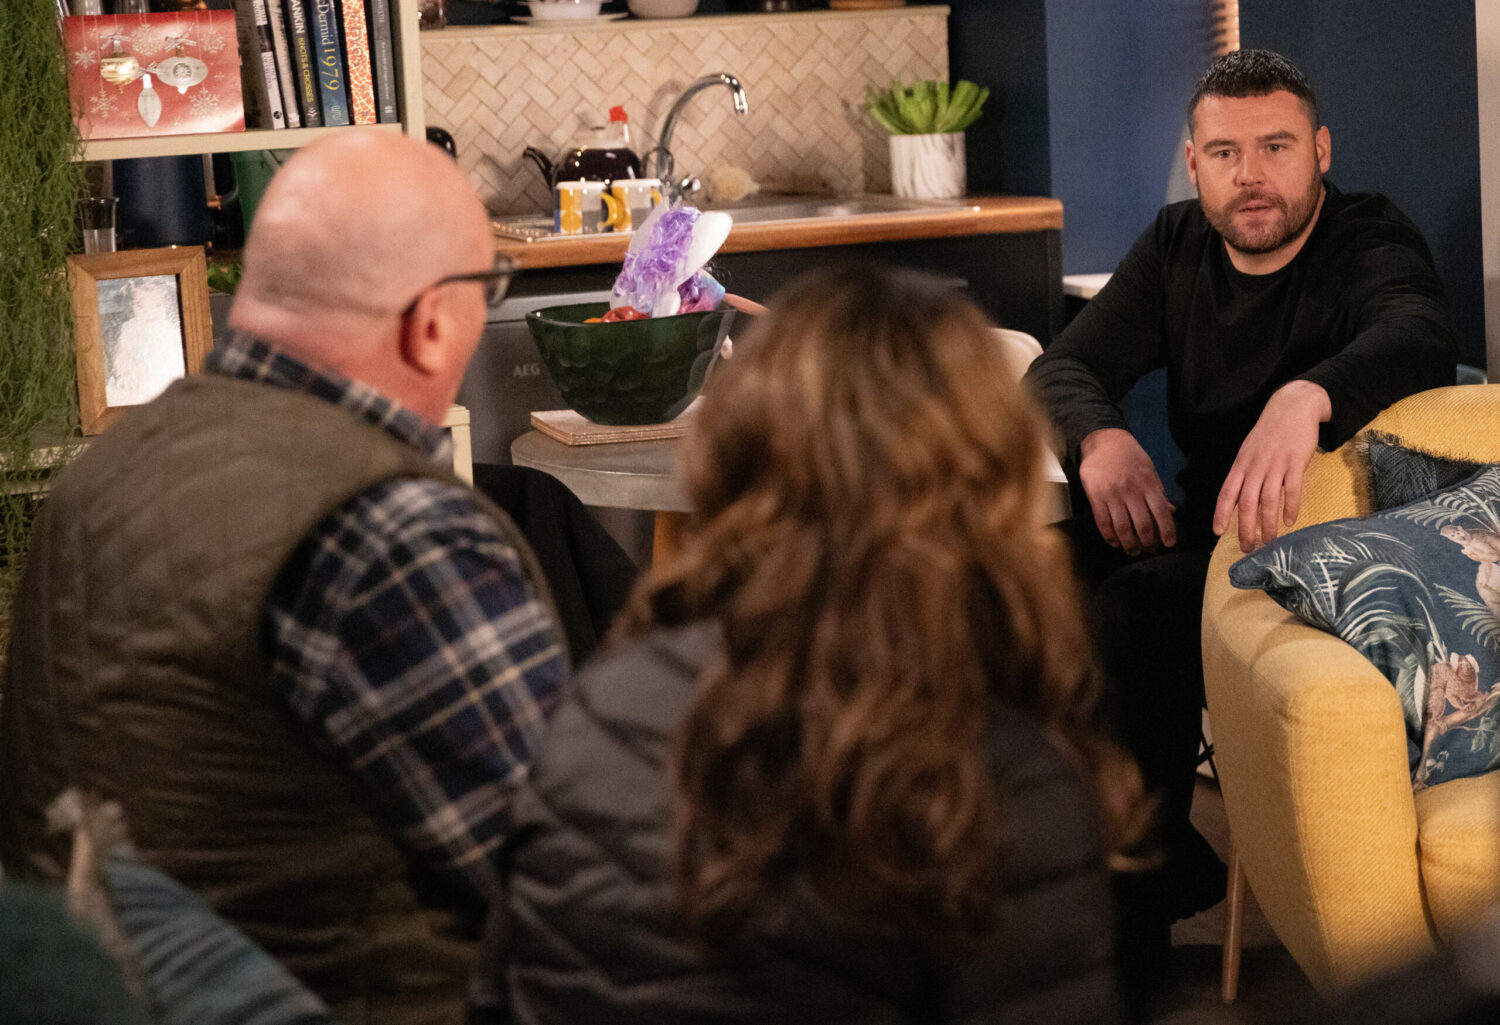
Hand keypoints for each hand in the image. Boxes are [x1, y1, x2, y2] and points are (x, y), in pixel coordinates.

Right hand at [1078, 428, 1176, 554]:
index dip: (1167, 531)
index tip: (1169, 543)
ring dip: (1129, 544)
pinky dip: (1110, 536)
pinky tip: (1115, 542)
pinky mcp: (1095, 496)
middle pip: (1142, 524)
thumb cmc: (1130, 457)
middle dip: (1148, 542)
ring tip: (1133, 551)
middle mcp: (1131, 490)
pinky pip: (1103, 522)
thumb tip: (1171, 512)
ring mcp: (1112, 494)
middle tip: (1150, 551)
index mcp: (1148, 484)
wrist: (1104, 442)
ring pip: (1123, 527)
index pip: (1161, 512)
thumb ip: (1158, 492)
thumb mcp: (1149, 470)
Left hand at [1213, 380, 1330, 551]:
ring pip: (1268, 500)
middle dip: (1245, 528)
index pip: (1227, 493)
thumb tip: (1237, 501)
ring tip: (1269, 541)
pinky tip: (1290, 521)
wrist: (1292, 407)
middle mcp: (1255, 467)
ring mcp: (1275, 465)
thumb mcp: (1249, 452)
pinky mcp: (1296, 462)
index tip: (1218, 532)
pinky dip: (1290, 507)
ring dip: (1268, 524)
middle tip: (1248, 548)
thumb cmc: (1269, 433)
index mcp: (1241, 465)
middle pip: (1247, 503)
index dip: (1221, 513)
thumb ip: (1244, 475)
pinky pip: (1292, 489)